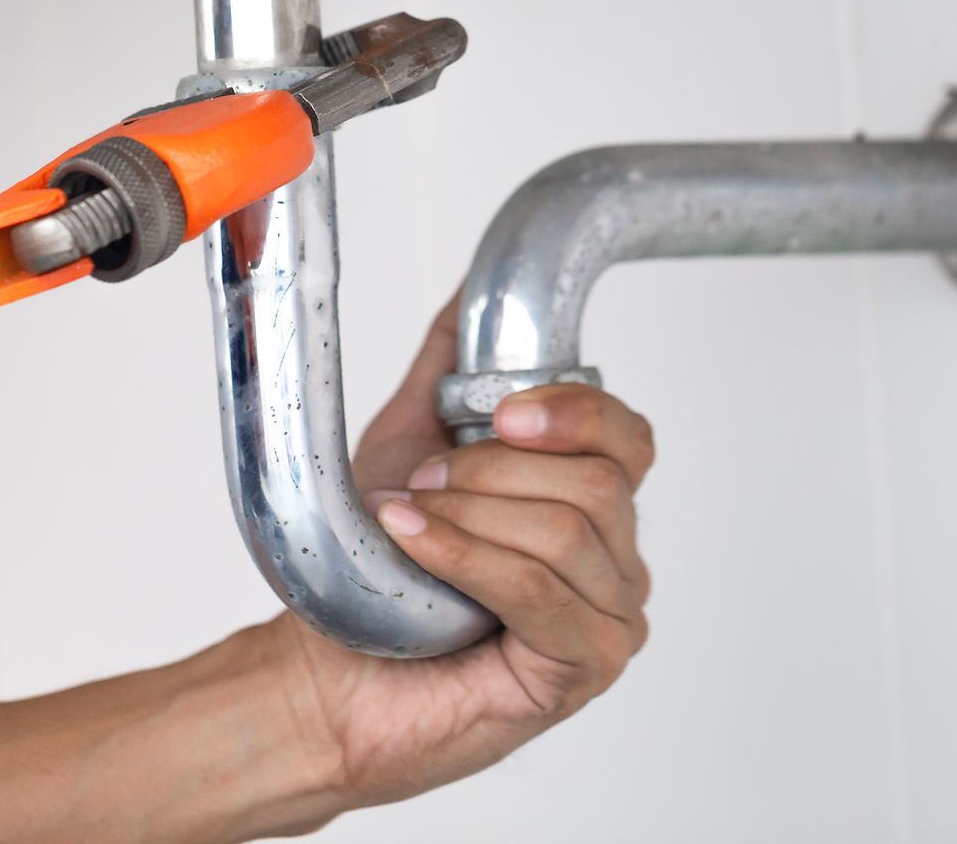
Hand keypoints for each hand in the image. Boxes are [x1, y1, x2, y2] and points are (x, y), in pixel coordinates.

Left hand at [263, 300, 654, 815]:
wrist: (327, 670)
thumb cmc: (376, 574)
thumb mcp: (412, 443)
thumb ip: (451, 368)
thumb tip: (472, 286)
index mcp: (591, 502)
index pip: (629, 438)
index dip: (574, 413)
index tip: (502, 414)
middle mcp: (614, 560)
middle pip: (597, 484)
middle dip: (493, 473)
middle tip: (426, 484)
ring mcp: (607, 620)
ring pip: (569, 535)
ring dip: (472, 517)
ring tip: (409, 521)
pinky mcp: (582, 670)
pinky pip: (541, 594)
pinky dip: (468, 558)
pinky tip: (415, 544)